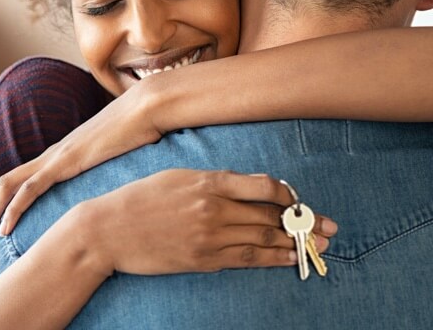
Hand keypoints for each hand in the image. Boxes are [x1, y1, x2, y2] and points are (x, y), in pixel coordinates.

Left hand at [0, 88, 162, 243]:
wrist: (146, 108)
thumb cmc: (139, 132)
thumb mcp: (120, 159)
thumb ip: (111, 173)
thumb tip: (120, 192)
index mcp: (61, 155)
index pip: (22, 180)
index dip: (6, 203)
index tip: (2, 228)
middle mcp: (52, 155)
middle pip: (6, 182)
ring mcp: (56, 157)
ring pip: (10, 185)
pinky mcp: (65, 161)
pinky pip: (30, 187)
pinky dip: (14, 208)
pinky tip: (7, 227)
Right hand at [76, 169, 337, 275]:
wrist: (107, 230)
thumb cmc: (137, 199)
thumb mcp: (174, 177)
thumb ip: (210, 181)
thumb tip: (244, 187)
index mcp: (207, 182)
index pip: (264, 186)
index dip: (288, 194)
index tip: (297, 199)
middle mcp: (214, 208)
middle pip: (271, 215)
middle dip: (304, 222)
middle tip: (329, 227)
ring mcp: (210, 236)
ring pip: (265, 239)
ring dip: (296, 243)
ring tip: (318, 245)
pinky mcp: (204, 259)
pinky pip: (247, 259)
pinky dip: (273, 259)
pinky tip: (289, 259)